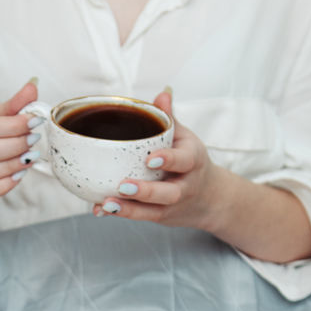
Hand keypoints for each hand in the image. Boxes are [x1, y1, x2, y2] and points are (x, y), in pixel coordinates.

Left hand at [91, 89, 220, 228]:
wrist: (209, 198)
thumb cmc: (190, 161)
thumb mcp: (186, 138)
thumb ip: (170, 118)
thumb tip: (162, 93)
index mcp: (193, 160)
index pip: (185, 160)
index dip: (169, 159)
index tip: (151, 159)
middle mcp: (185, 186)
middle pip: (169, 193)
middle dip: (146, 191)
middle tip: (124, 185)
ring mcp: (172, 204)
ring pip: (153, 211)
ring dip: (129, 209)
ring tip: (107, 202)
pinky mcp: (160, 216)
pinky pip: (141, 217)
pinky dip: (120, 213)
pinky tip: (100, 209)